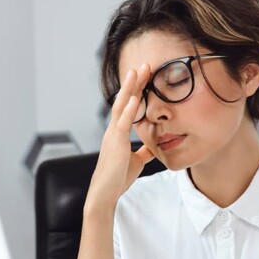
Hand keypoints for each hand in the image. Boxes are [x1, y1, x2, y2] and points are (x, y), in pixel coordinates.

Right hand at [86, 64, 155, 210]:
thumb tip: (153, 146)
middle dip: (134, 82)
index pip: (128, 106)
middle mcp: (113, 130)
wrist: (104, 194)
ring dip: (129, 88)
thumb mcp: (136, 161)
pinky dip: (130, 110)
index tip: (145, 74)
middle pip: (124, 100)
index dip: (136, 90)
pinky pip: (122, 124)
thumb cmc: (117, 178)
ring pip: (121, 107)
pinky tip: (136, 98)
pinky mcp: (115, 145)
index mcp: (118, 133)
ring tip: (136, 71)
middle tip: (143, 64)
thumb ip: (143, 151)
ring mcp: (113, 136)